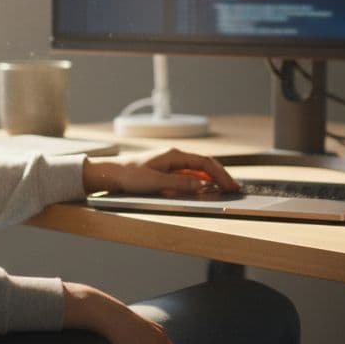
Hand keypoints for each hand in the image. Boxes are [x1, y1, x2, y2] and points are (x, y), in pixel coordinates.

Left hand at [83, 148, 240, 195]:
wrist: (110, 173)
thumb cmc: (129, 175)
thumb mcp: (155, 181)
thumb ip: (179, 183)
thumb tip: (201, 184)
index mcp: (174, 155)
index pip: (205, 162)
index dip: (220, 174)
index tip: (231, 185)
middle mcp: (174, 156)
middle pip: (204, 165)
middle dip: (220, 176)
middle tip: (234, 188)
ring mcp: (170, 163)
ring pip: (197, 170)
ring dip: (211, 179)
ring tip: (224, 189)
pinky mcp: (165, 170)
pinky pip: (188, 175)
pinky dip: (199, 181)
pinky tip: (204, 188)